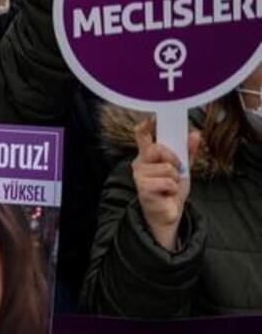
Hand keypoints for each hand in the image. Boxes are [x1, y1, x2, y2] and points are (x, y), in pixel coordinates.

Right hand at [132, 119, 200, 251]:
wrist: (167, 214)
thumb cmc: (170, 190)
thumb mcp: (183, 169)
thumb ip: (188, 151)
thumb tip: (195, 134)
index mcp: (147, 155)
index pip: (141, 135)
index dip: (146, 125)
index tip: (153, 119)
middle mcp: (139, 163)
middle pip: (158, 148)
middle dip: (173, 158)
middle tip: (176, 170)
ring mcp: (139, 175)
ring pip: (167, 167)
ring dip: (175, 178)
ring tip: (170, 186)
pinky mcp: (143, 187)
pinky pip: (167, 181)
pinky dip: (173, 188)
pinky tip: (167, 194)